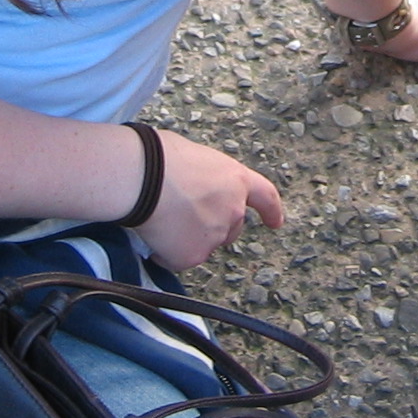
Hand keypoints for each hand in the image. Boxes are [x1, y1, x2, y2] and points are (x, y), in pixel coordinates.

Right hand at [136, 128, 283, 269]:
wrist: (142, 178)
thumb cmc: (161, 158)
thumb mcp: (196, 158)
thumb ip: (208, 179)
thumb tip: (195, 189)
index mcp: (236, 180)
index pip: (265, 197)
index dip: (271, 210)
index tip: (275, 221)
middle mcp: (233, 210)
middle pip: (231, 228)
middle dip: (213, 227)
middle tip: (184, 215)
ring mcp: (215, 236)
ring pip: (204, 244)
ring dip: (188, 237)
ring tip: (163, 217)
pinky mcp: (192, 255)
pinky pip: (179, 259)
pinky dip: (166, 252)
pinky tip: (154, 233)